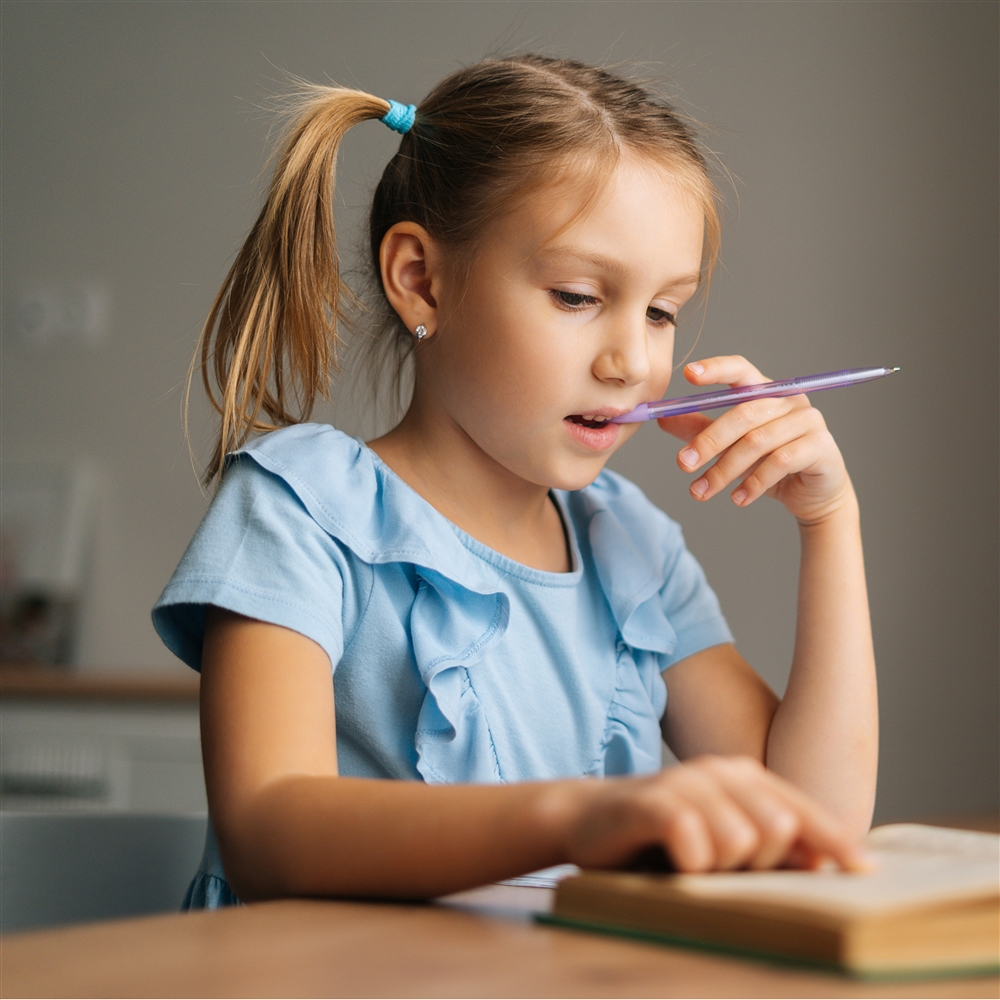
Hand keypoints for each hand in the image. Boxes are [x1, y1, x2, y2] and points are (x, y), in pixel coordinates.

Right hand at [563, 755, 871, 872]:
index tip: (866, 871)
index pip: (804, 808)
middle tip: (721, 870)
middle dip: (762, 863)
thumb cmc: (663, 838)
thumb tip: (830, 862)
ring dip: (720, 868)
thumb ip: (770, 846)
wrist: (586, 819)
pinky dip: (690, 866)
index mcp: (743, 775)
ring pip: (739, 840)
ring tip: (693, 866)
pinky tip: (674, 863)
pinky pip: (694, 844)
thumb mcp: (722, 839)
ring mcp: (685, 782)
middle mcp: (719, 771)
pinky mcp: (652, 802)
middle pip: (779, 827)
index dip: (836, 841)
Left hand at [657, 356, 853, 524]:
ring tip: (701, 492)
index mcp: (765, 390)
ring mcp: (808, 421)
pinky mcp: (820, 447)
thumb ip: (700, 430)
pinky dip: (753, 484)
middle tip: (682, 464)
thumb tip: (662, 419)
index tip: (688, 374)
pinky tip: (737, 499)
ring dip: (724, 471)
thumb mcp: (730, 447)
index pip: (740, 369)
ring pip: (756, 442)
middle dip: (708, 441)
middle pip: (742, 413)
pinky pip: (779, 462)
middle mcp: (788, 400)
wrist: (813, 495)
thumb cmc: (770, 464)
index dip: (716, 369)